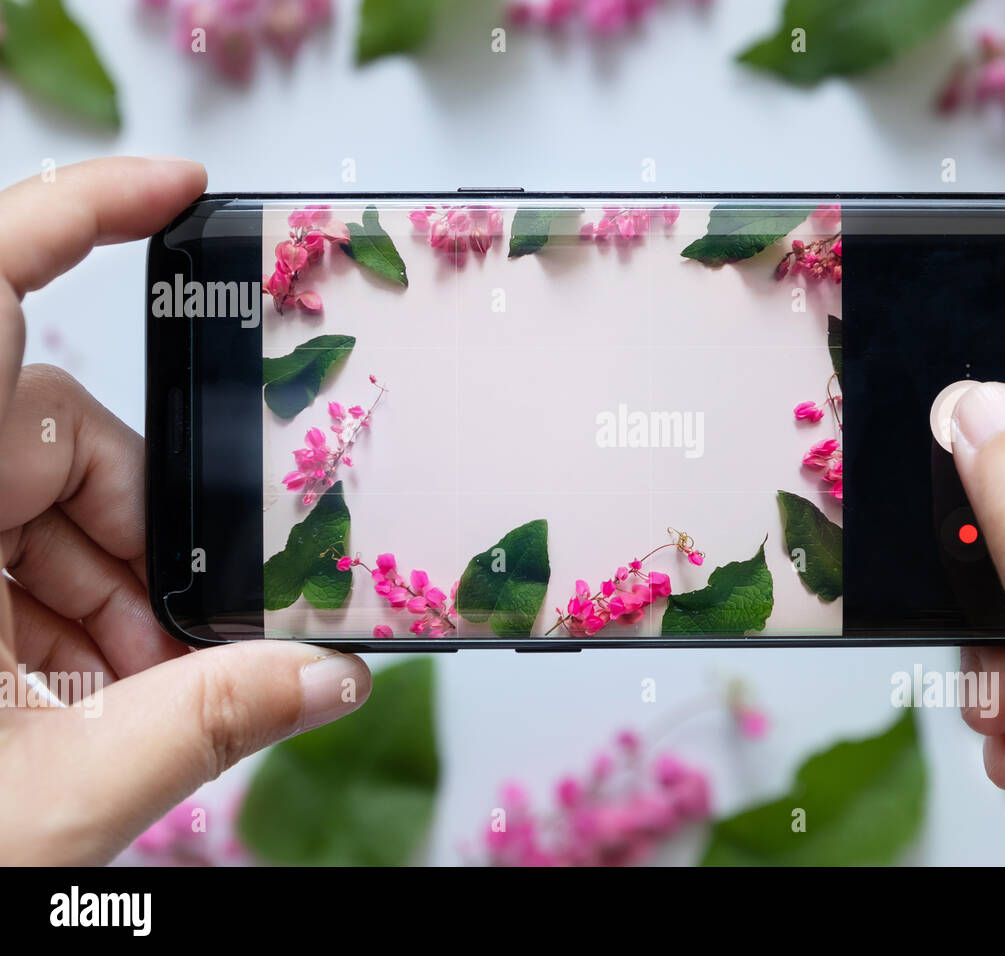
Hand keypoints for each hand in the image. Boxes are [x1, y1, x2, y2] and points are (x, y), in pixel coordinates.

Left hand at [0, 158, 371, 864]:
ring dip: (108, 591)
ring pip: (42, 496)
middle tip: (184, 647)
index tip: (177, 189)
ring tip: (129, 697)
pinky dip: (68, 609)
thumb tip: (329, 679)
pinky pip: (12, 544)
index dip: (75, 211)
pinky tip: (85, 691)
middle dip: (142, 537)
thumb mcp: (54, 796)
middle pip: (54, 434)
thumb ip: (207, 726)